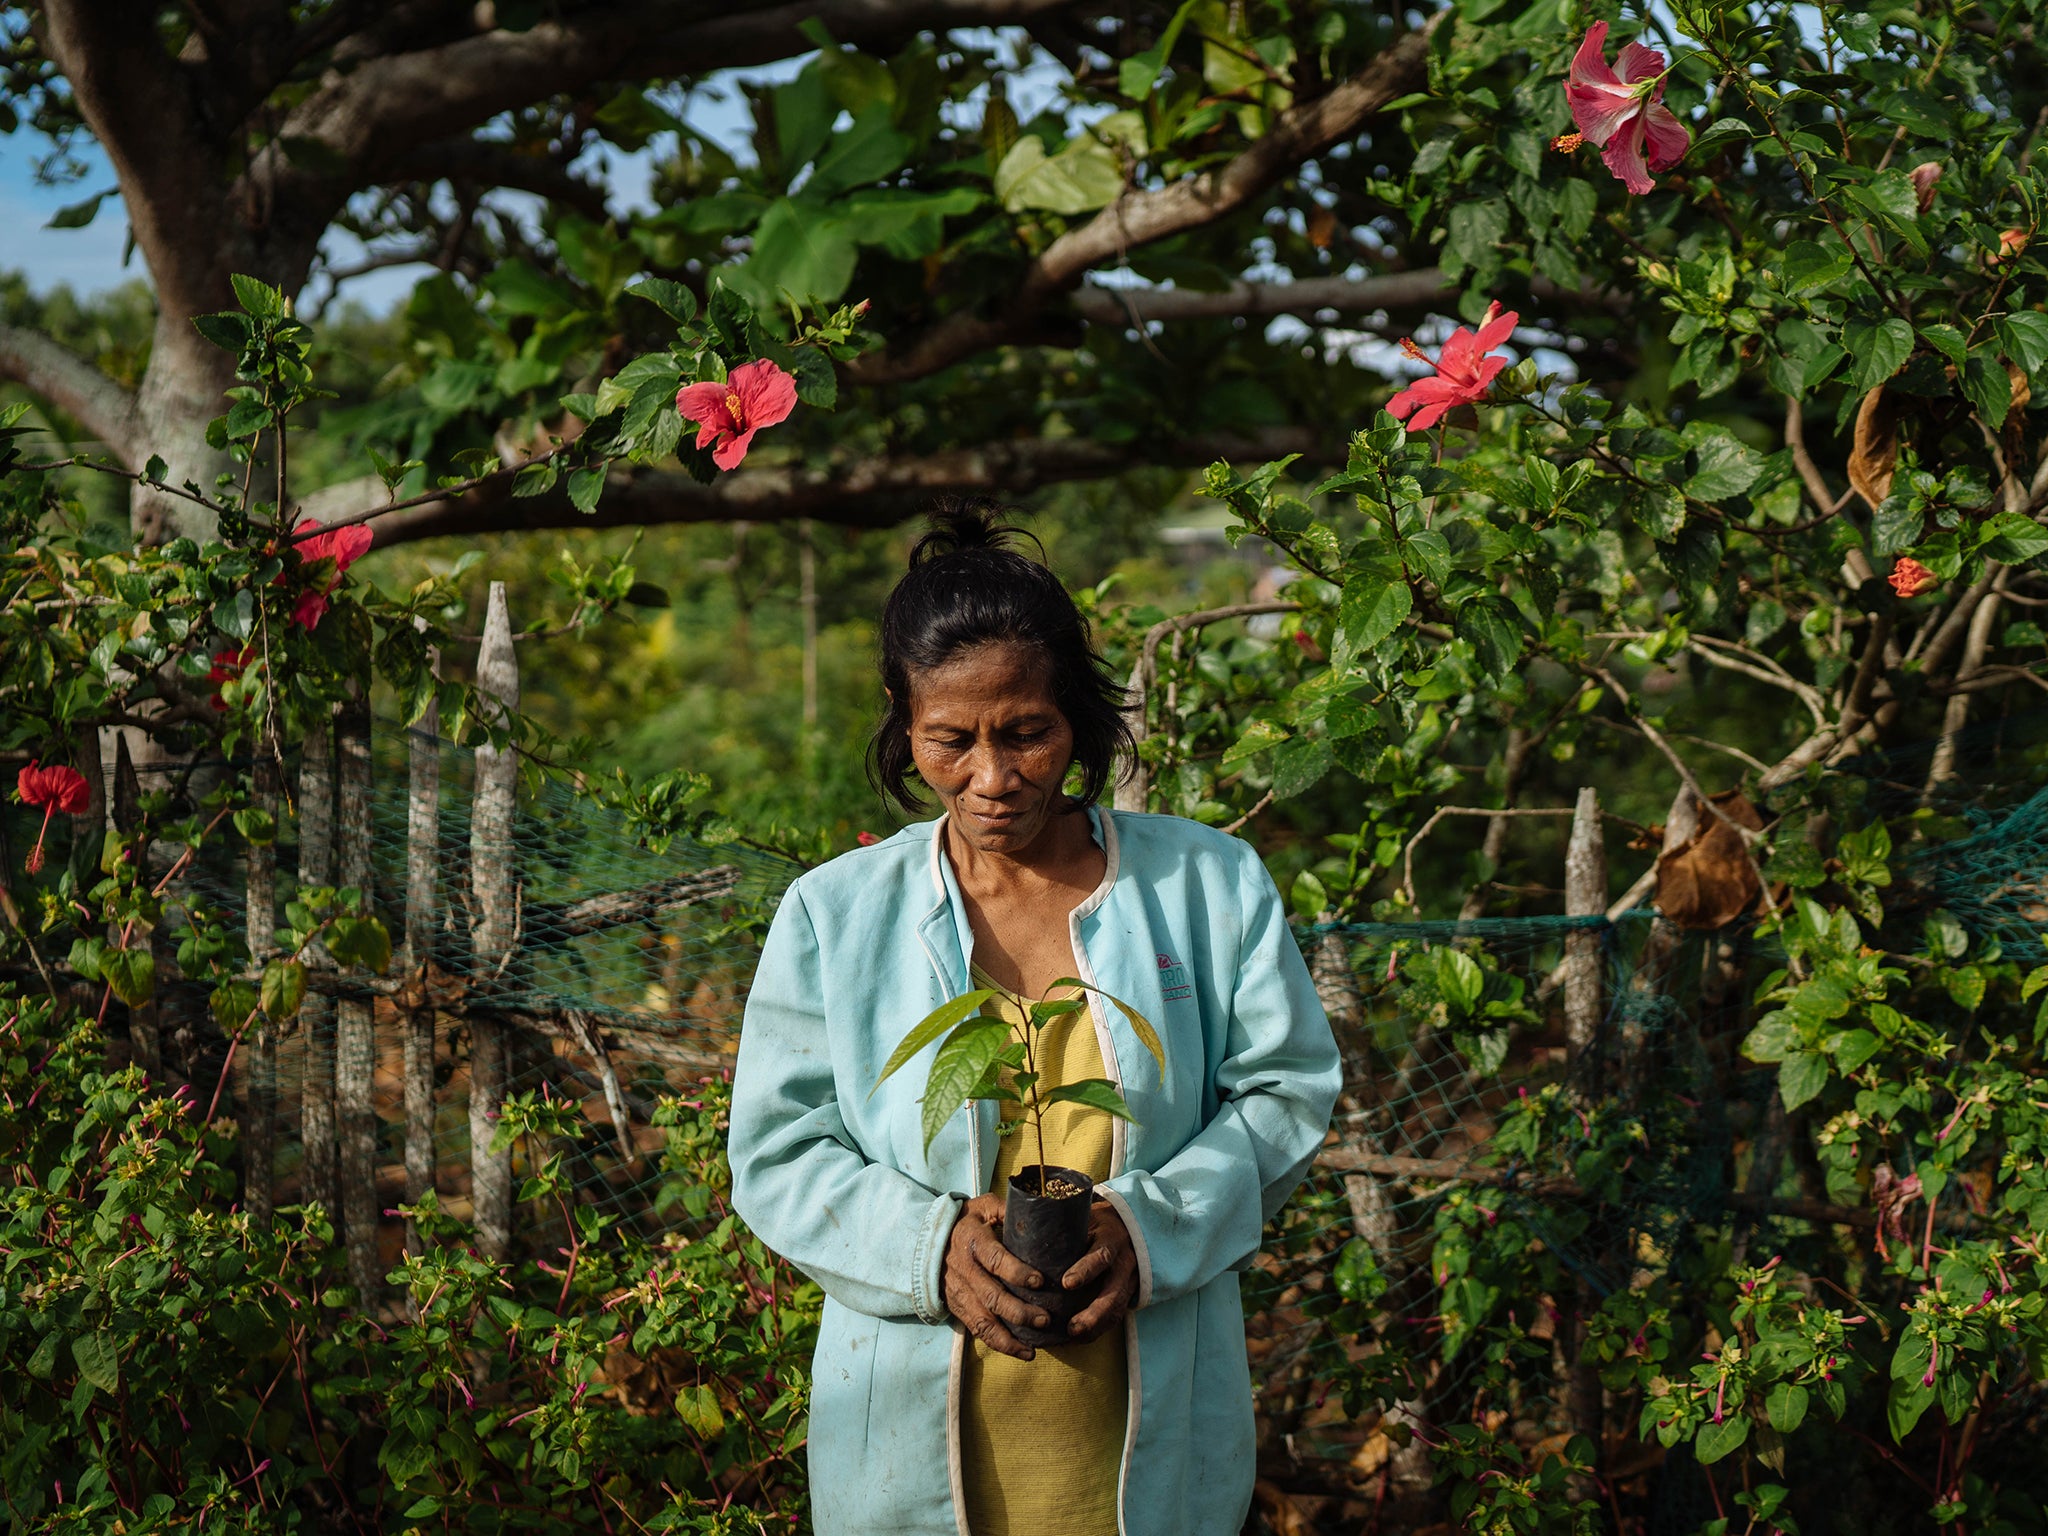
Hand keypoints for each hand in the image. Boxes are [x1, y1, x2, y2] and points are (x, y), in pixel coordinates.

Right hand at [943, 1193, 1048, 1360]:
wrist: (927, 1240)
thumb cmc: (966, 1221)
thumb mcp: (983, 1206)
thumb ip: (1007, 1209)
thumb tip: (1039, 1210)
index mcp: (973, 1241)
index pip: (996, 1260)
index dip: (1017, 1272)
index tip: (1040, 1281)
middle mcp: (965, 1270)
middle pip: (992, 1296)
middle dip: (1019, 1311)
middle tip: (1045, 1318)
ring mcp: (960, 1292)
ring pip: (984, 1321)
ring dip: (1009, 1337)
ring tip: (1033, 1347)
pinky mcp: (959, 1308)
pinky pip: (979, 1331)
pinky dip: (1000, 1345)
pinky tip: (1024, 1352)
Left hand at [1061, 1201, 1138, 1343]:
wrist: (1128, 1225)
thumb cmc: (1095, 1221)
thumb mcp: (1084, 1217)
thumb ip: (1063, 1227)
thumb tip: (1025, 1231)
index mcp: (1112, 1239)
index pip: (1102, 1256)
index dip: (1086, 1270)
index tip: (1067, 1283)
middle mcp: (1124, 1263)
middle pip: (1114, 1293)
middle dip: (1094, 1314)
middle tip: (1071, 1328)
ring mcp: (1128, 1282)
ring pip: (1117, 1310)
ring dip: (1095, 1328)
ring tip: (1071, 1337)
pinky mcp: (1126, 1296)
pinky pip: (1115, 1318)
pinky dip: (1096, 1331)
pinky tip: (1075, 1339)